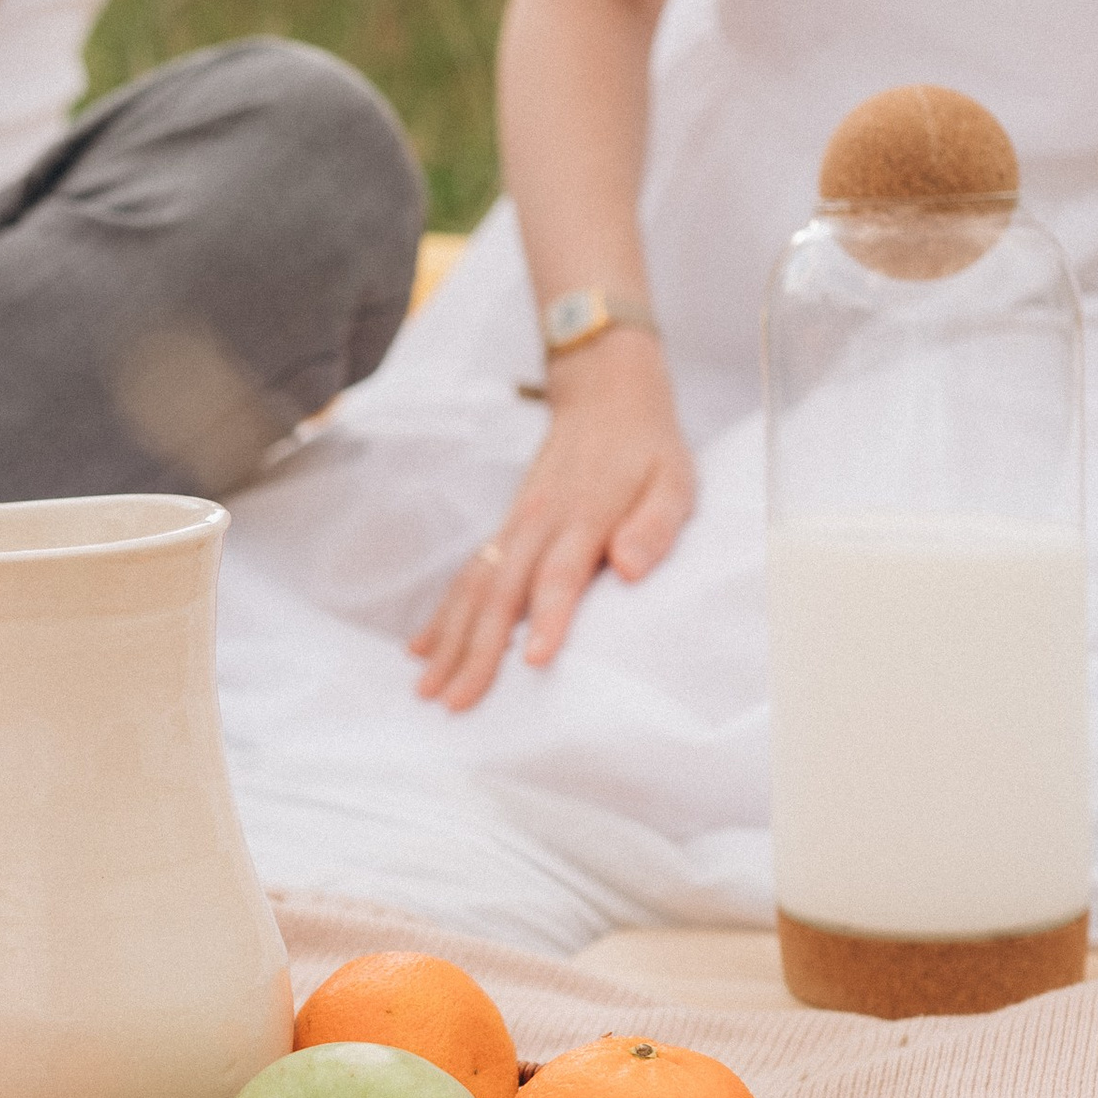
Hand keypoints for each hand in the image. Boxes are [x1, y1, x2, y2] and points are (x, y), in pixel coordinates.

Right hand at [412, 339, 696, 708]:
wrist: (605, 395)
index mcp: (584, 517)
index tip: (534, 662)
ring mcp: (514, 526)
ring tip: (426, 688)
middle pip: (501, 593)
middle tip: (455, 702)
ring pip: (473, 588)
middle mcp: (538, 523)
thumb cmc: (647, 449)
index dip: (549, 618)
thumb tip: (633, 568)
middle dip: (476, 651)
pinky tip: (422, 648)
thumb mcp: (674, 481)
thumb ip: (656, 526)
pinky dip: (442, 613)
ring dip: (448, 640)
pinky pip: (467, 575)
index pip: (561, 575)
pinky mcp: (504, 529)